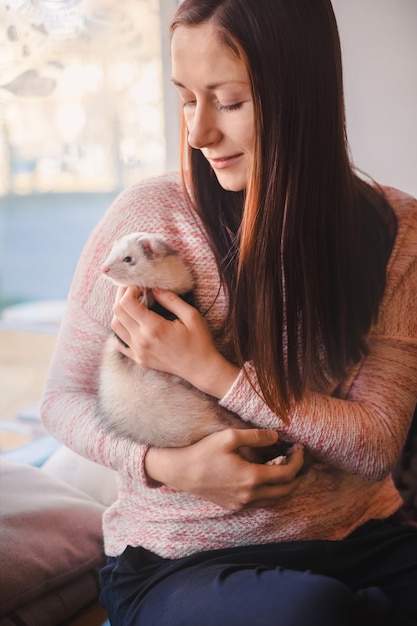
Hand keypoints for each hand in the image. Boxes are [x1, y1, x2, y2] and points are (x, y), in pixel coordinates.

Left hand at [111, 286, 238, 396]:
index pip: (127, 303)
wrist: (200, 368)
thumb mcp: (191, 316)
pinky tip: (131, 321)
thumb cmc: (199, 342)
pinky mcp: (138, 358)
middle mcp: (141, 340)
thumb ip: (171, 300)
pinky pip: (119, 342)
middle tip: (133, 288)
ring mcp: (138, 351)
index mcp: (154, 328)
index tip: (140, 285)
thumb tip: (154, 288)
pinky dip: (120, 328)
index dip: (129, 289)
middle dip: (122, 295)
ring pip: (115, 325)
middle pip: (117, 311)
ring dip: (120, 311)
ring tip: (132, 303)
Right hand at [144, 429, 304, 510]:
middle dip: (298, 475)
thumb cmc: (204, 452)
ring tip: (286, 466)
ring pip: (275, 499)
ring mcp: (242, 504)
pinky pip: (262, 502)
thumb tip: (276, 436)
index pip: (287, 474)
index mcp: (251, 478)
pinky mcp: (235, 506)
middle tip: (298, 459)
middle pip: (286, 490)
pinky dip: (272, 491)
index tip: (299, 448)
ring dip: (286, 485)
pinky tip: (268, 476)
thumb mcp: (230, 437)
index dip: (298, 461)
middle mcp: (250, 495)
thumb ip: (256, 436)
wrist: (181, 472)